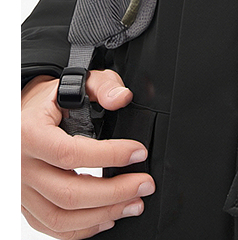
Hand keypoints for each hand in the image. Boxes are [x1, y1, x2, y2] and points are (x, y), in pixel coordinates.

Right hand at [21, 71, 156, 236]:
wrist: (23, 116)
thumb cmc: (50, 102)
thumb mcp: (76, 83)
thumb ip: (102, 86)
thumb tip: (122, 98)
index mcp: (30, 134)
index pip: (70, 154)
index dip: (109, 156)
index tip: (138, 153)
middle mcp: (21, 167)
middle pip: (68, 193)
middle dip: (114, 193)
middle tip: (144, 185)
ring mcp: (22, 191)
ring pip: (61, 217)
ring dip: (102, 214)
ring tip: (133, 203)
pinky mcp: (26, 205)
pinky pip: (52, 227)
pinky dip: (82, 228)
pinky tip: (107, 217)